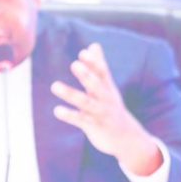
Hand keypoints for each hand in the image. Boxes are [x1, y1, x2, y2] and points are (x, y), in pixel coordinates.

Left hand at [51, 43, 162, 175]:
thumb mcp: (106, 85)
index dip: (94, 62)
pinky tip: (57, 110)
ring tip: (54, 85)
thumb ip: (98, 65)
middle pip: (96, 85)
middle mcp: (105, 98)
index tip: (83, 52)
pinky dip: (69, 115)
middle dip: (87, 75)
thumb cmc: (111, 107)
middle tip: (75, 64)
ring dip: (70, 94)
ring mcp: (100, 112)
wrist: (126, 137)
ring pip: (85, 102)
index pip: (103, 72)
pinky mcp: (94, 126)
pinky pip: (80, 120)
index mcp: (107, 87)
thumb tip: (94, 44)